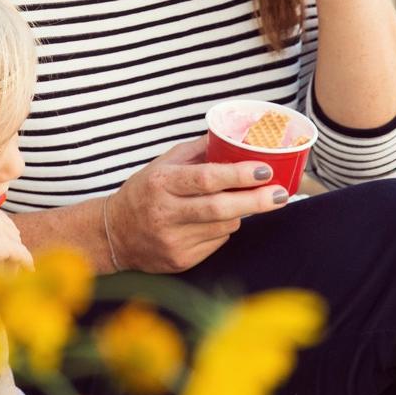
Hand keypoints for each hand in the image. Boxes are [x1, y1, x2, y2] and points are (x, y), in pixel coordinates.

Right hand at [0, 201, 34, 272]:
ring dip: (14, 258)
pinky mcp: (2, 244)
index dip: (0, 236)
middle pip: (10, 231)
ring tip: (11, 273)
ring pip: (15, 243)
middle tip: (6, 264)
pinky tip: (29, 271)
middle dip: (9, 247)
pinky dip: (26, 262)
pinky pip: (20, 253)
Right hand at [106, 136, 288, 273]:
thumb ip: (196, 151)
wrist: (114, 235)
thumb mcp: (162, 165)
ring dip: (238, 212)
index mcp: (161, 183)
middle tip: (281, 194)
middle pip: (220, 208)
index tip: (265, 170)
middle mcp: (165, 213)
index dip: (239, 174)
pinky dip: (223, 229)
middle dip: (256, 201)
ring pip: (224, 226)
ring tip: (234, 202)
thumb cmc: (144, 193)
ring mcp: (173, 240)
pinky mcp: (181, 260)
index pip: (206, 178)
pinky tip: (210, 222)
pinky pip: (218, 242)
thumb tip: (231, 134)